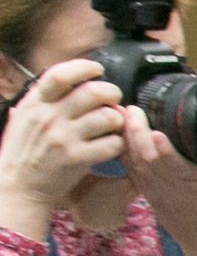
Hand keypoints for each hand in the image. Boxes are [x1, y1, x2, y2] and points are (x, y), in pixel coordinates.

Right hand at [0, 59, 126, 237]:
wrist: (19, 188)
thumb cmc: (21, 153)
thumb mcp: (21, 120)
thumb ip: (38, 100)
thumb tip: (59, 81)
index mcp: (34, 104)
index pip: (60, 75)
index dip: (84, 67)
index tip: (97, 69)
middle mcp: (49, 117)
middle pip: (93, 92)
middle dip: (111, 92)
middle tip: (114, 99)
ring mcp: (64, 138)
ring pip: (108, 116)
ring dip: (117, 119)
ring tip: (113, 125)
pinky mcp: (78, 158)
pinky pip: (113, 143)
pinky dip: (119, 143)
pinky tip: (112, 145)